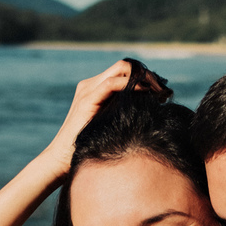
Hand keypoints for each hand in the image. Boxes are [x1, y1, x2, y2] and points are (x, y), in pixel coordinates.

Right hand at [41, 59, 170, 180]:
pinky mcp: (86, 100)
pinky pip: (111, 83)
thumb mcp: (111, 125)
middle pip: (125, 66)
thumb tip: (151, 109)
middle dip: (147, 75)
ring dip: (143, 78)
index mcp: (96, 88)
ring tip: (158, 93)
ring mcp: (87, 90)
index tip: (162, 92)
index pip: (125, 71)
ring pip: (121, 69)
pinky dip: (130, 85)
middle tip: (163, 91)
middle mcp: (90, 85)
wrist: (62, 159)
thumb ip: (124, 112)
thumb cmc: (88, 147)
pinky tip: (144, 95)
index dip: (145, 77)